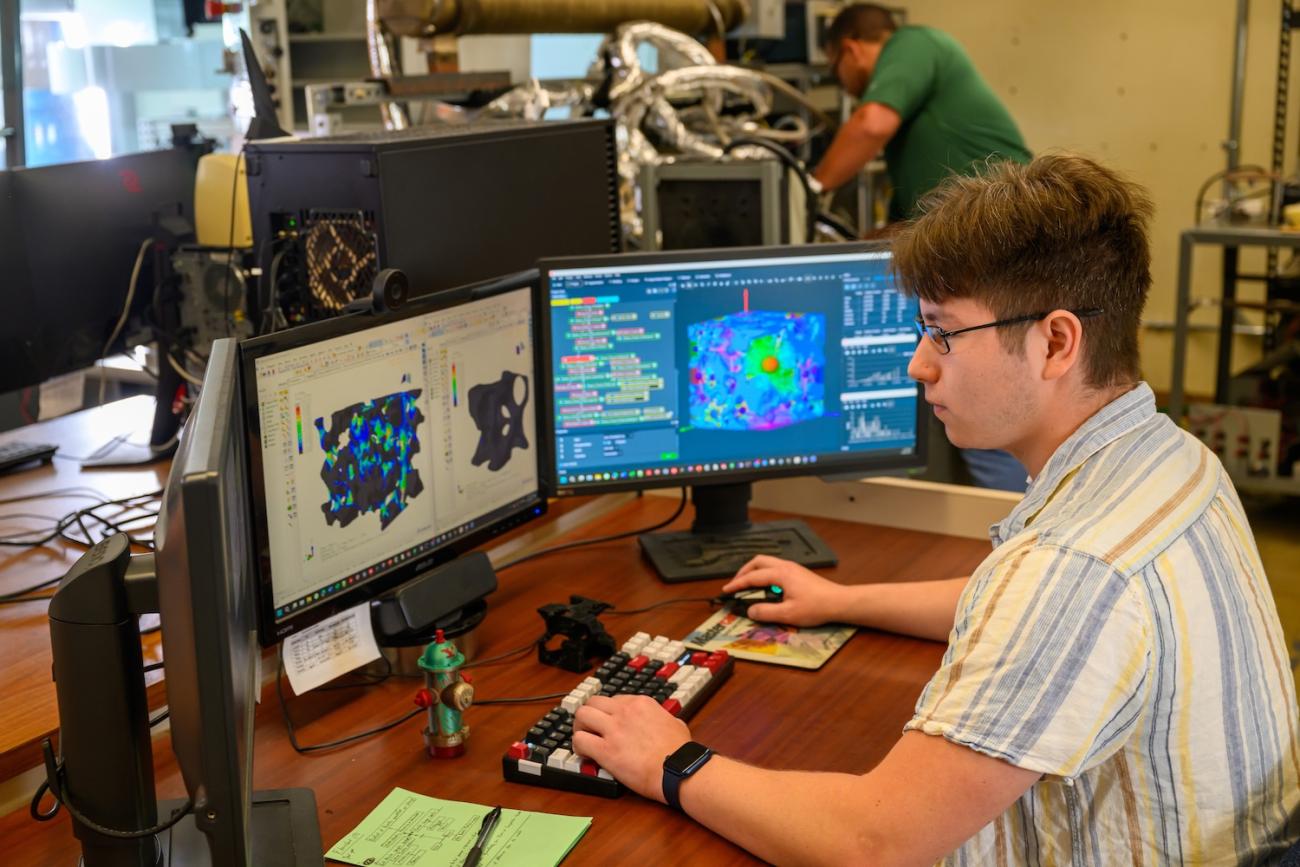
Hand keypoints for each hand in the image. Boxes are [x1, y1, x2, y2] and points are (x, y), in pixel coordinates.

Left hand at [572, 695, 690, 802]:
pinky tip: (584, 755)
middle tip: (588, 727)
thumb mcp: (676, 723)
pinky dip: (578, 747)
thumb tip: (665, 722)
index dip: (608, 713)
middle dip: (588, 714)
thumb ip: (664, 718)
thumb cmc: (680, 752)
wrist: (679, 770)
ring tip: (583, 739)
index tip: (607, 723)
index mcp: (641, 703)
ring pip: (582, 715)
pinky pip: (580, 740)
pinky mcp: (606, 750)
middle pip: (593, 702)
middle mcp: (625, 711)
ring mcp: (614, 729)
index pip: (613, 700)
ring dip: (579, 727)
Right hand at [722, 555, 843, 625]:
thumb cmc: (816, 607)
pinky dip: (764, 573)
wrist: (839, 602)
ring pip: (766, 562)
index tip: (726, 591)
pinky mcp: (798, 572)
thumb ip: (766, 612)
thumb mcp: (788, 614)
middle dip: (743, 572)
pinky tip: (765, 586)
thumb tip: (750, 611)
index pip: (753, 577)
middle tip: (735, 585)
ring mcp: (792, 567)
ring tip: (747, 584)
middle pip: (757, 561)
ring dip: (754, 571)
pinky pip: (775, 567)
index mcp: (781, 574)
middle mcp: (785, 566)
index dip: (737, 584)